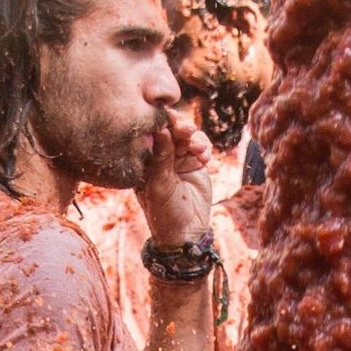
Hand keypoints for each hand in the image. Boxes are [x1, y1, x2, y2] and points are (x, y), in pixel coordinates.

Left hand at [139, 109, 214, 249]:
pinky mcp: (196, 164)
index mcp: (146, 160)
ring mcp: (180, 159)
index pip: (152, 134)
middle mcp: (162, 156)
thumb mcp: (159, 184)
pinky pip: (202, 147)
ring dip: (195, 138)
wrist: (186, 233)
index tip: (168, 118)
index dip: (161, 123)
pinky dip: (205, 148)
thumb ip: (161, 156)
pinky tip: (204, 158)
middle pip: (172, 131)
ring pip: (189, 136)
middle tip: (186, 130)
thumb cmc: (164, 212)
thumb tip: (161, 128)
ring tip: (197, 149)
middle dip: (181, 127)